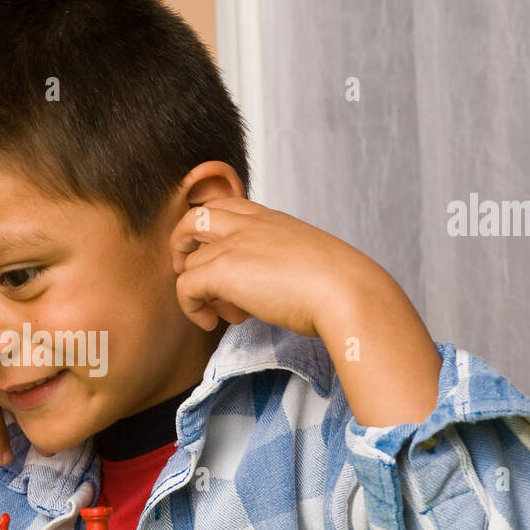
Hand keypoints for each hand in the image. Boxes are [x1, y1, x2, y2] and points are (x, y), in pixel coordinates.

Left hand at [169, 197, 373, 336]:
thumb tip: (268, 289)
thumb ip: (279, 263)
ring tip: (227, 313)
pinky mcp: (223, 270)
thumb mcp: (306, 260)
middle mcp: (248, 225)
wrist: (346, 292)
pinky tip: (212, 323)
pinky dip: (191, 308)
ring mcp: (234, 244)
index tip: (222, 259)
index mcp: (270, 218)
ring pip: (188, 261)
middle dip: (183, 247)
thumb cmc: (338, 284)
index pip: (225, 206)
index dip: (211, 231)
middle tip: (197, 278)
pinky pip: (185, 286)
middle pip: (193, 219)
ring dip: (199, 292)